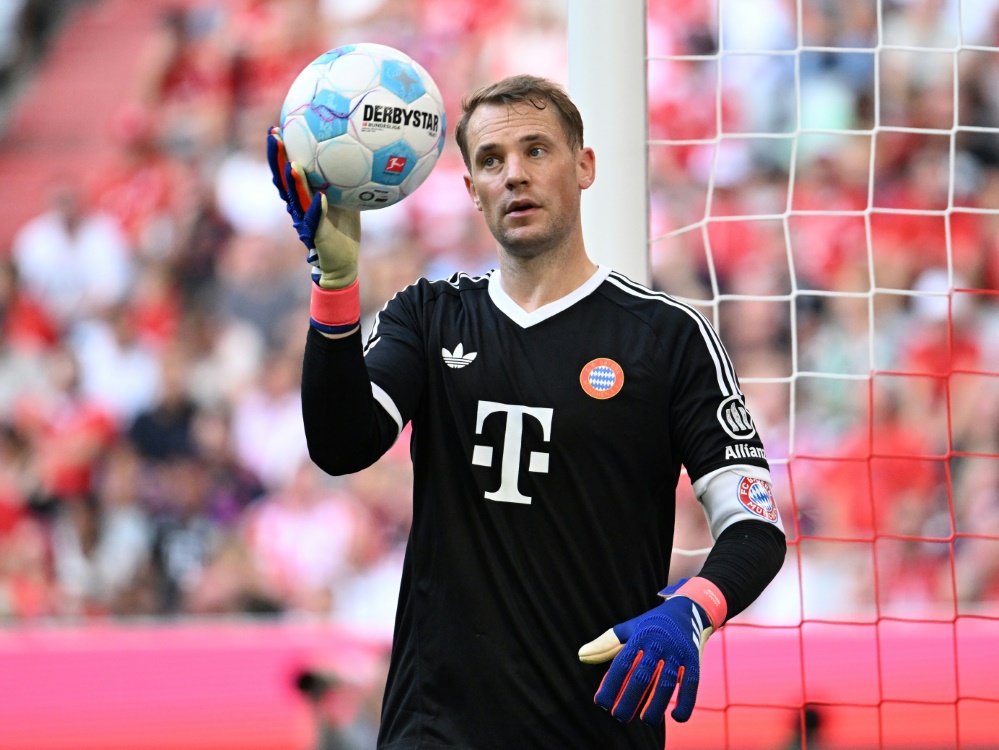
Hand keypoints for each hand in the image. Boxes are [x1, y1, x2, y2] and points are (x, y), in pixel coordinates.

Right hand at [267, 127, 360, 289]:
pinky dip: (316, 208)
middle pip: (282, 179)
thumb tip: (355, 151)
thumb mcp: (344, 197)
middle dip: (277, 158)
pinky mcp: (315, 234)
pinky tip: (320, 197)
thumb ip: (343, 178)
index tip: (277, 127)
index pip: (286, 168)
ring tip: (292, 165)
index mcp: (302, 195)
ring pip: (295, 198)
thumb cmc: (343, 228)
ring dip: (293, 181)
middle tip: (275, 136)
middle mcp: (298, 206)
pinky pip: (315, 219)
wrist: (343, 261)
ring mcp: (304, 220)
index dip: (280, 150)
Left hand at [578, 580, 713, 725]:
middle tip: (619, 717)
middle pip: (642, 675)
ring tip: (646, 721)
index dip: (611, 684)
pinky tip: (676, 717)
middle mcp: (657, 645)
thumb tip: (580, 655)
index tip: (602, 704)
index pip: (622, 664)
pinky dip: (686, 702)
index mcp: (639, 637)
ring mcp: (677, 653)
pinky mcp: (694, 660)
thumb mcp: (628, 629)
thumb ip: (606, 644)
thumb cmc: (650, 625)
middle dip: (630, 698)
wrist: (687, 610)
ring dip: (656, 704)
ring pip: (667, 682)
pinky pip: (691, 684)